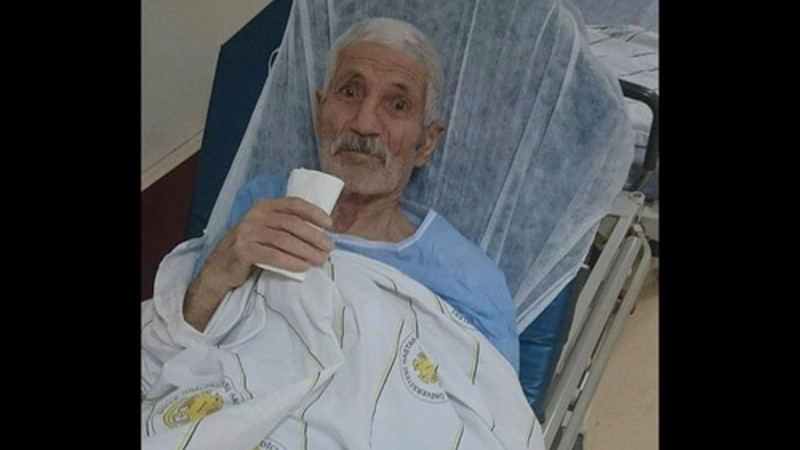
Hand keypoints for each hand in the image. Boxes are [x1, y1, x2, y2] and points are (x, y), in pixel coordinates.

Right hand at [212, 196, 334, 286]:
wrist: (222, 266)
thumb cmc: (252, 247)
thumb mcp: (267, 230)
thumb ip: (286, 226)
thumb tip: (320, 233)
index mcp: (265, 206)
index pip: (293, 204)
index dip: (313, 212)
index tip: (329, 224)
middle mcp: (256, 215)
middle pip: (292, 223)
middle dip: (314, 236)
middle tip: (328, 248)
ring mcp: (248, 231)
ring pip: (284, 240)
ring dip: (306, 251)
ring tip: (320, 260)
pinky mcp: (244, 250)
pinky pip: (273, 255)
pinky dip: (290, 261)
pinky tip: (302, 267)